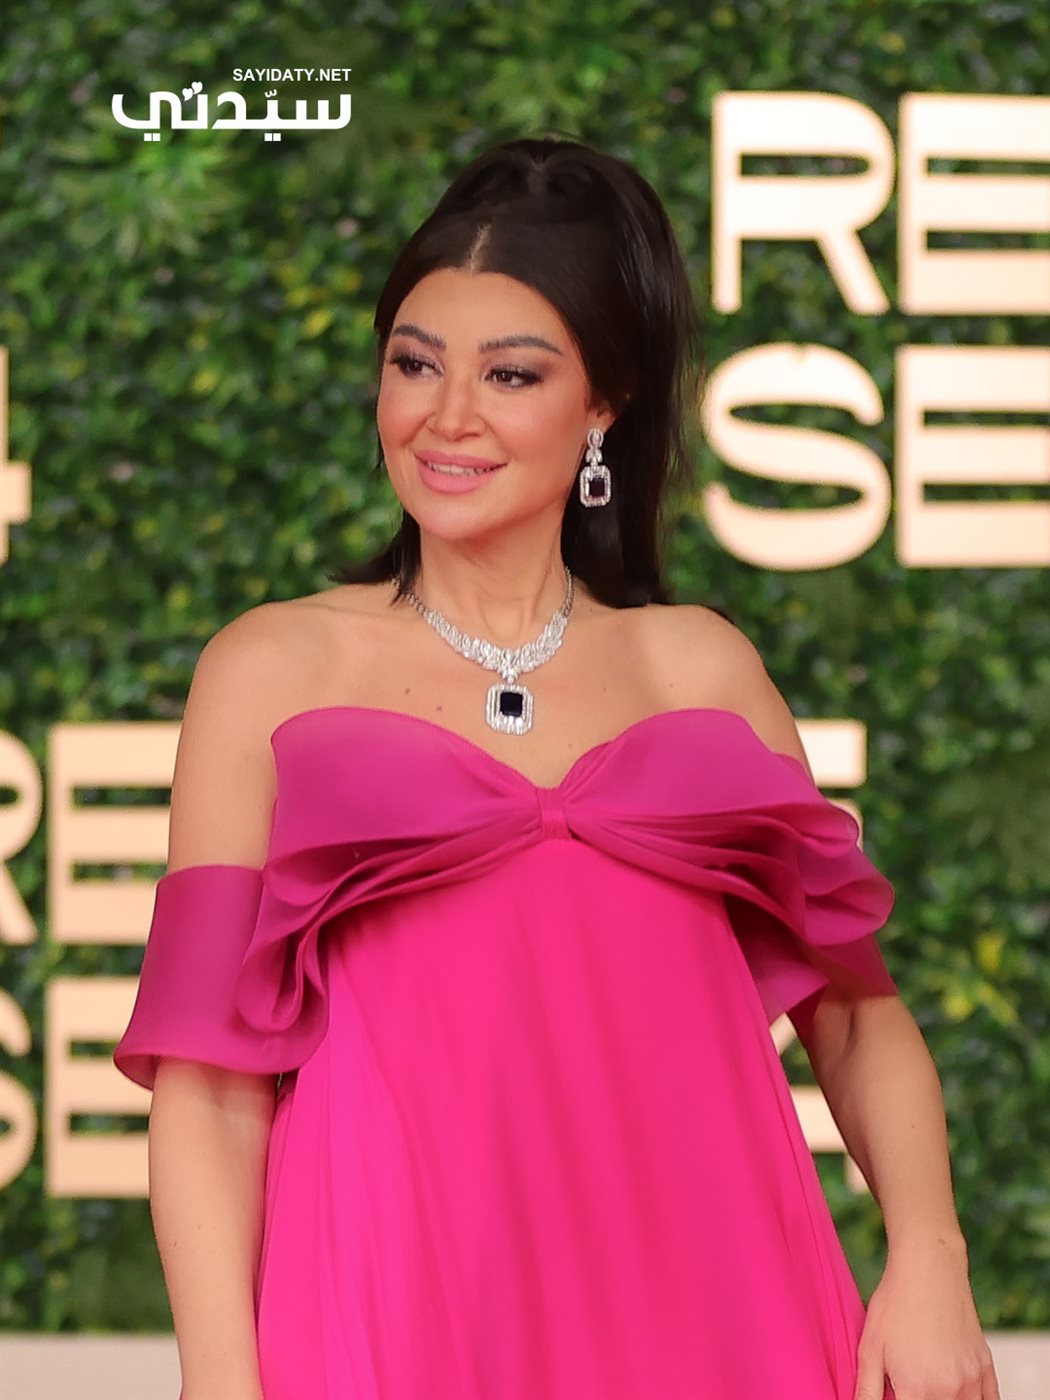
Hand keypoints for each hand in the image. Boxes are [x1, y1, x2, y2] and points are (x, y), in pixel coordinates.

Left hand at [854, 1236, 999, 1399]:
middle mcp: (950, 1389)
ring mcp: (971, 1379)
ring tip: (927, 1384)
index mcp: (917, 1389)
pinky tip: (957, 1394)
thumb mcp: (869, 1348)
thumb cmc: (895, 1303)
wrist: (929, 1267)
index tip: (898, 1395)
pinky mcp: (985, 1366)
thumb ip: (866, 1390)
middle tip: (909, 1387)